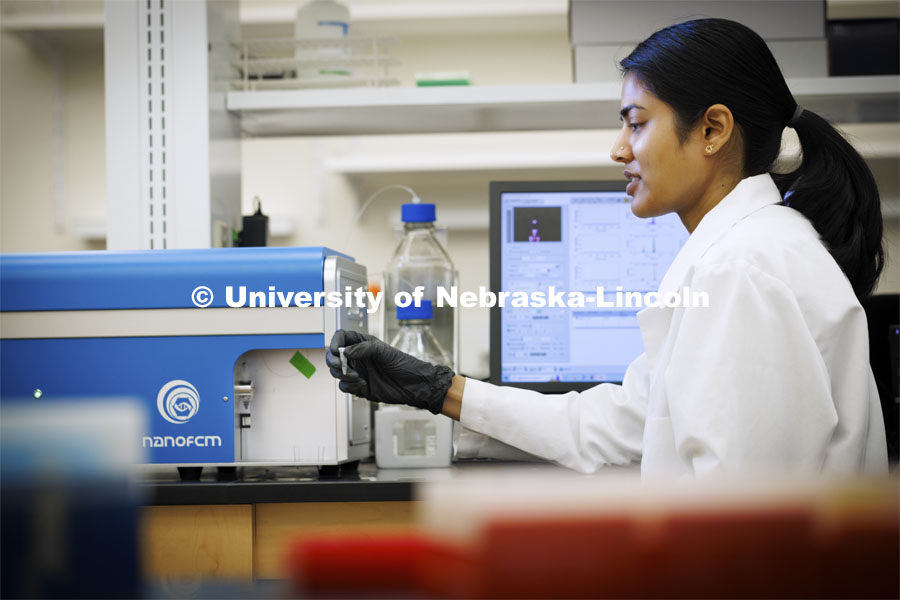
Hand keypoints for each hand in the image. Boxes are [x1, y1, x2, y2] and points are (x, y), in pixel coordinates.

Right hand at [325, 329, 453, 414]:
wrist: (414, 385)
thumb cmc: (404, 365)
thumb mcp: (385, 352)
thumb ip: (364, 349)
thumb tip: (345, 352)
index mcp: (363, 344)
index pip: (342, 338)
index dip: (335, 342)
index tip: (335, 350)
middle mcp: (358, 358)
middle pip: (334, 356)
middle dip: (333, 361)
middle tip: (339, 365)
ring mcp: (358, 372)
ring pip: (337, 372)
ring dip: (342, 375)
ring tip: (356, 376)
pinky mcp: (359, 387)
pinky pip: (345, 386)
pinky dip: (349, 386)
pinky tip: (362, 384)